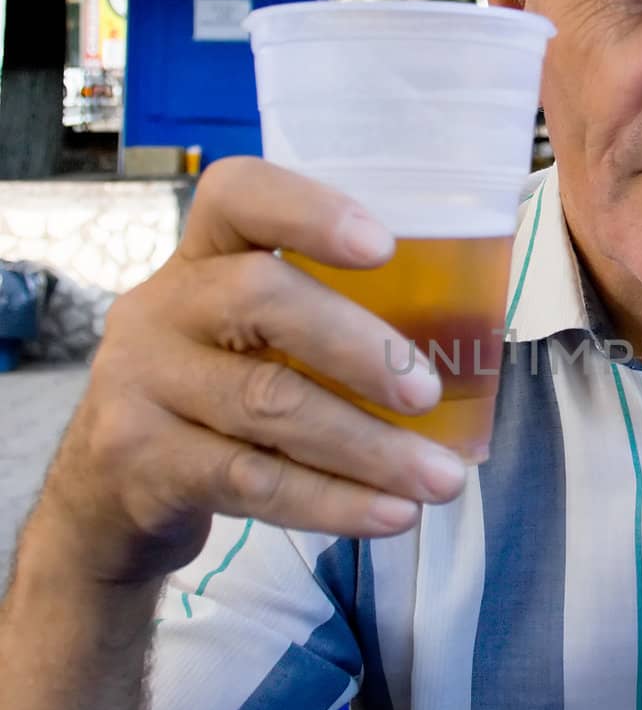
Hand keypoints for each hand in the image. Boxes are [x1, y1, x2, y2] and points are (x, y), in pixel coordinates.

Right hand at [41, 157, 465, 586]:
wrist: (108, 500)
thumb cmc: (215, 401)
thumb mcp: (246, 343)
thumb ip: (321, 325)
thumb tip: (466, 349)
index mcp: (200, 259)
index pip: (237, 195)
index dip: (310, 210)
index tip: (384, 246)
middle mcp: (160, 308)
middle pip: (259, 298)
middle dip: (358, 346)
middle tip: (428, 393)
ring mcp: (141, 384)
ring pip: (267, 404)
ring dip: (369, 448)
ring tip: (440, 479)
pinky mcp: (140, 461)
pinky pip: (252, 481)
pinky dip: (333, 501)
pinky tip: (390, 514)